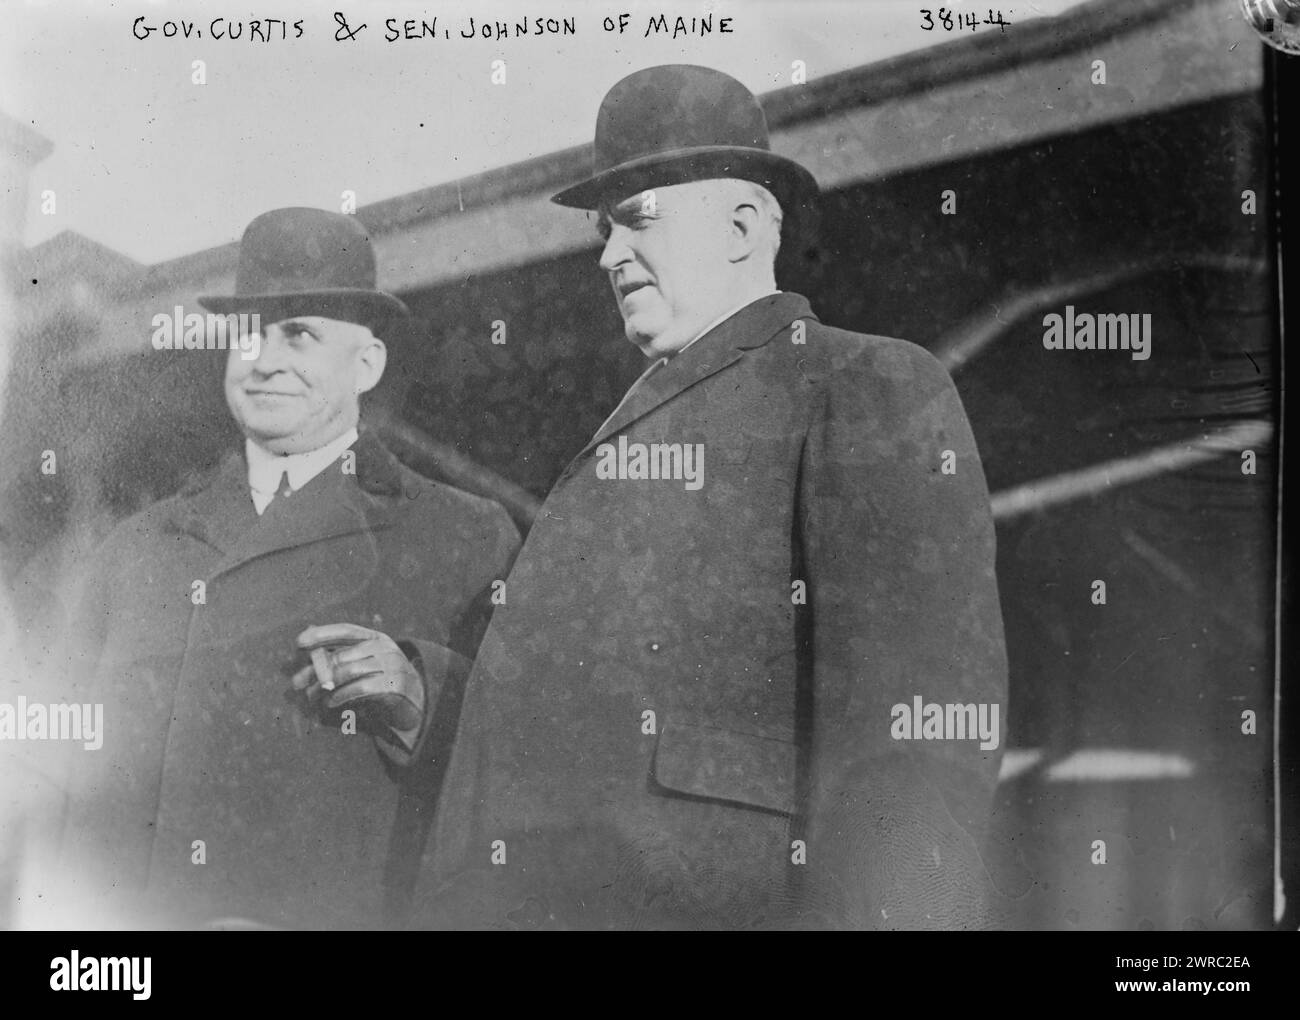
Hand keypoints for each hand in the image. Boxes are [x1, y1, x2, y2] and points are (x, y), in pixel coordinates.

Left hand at [292, 623, 423, 734]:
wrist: (416, 700)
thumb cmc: (382, 679)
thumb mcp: (365, 662)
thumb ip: (341, 654)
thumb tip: (307, 647)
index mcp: (376, 638)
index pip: (346, 630)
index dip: (322, 634)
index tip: (299, 642)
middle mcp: (385, 648)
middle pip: (342, 655)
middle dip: (315, 670)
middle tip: (298, 683)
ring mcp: (392, 665)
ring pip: (349, 671)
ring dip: (325, 686)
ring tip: (313, 696)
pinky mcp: (395, 685)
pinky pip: (361, 687)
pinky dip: (342, 695)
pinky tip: (331, 702)